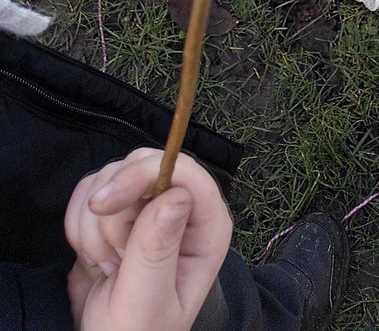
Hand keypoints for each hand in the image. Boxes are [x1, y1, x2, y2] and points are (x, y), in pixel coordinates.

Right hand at [64, 148, 232, 330]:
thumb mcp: (147, 303)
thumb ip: (158, 250)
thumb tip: (176, 194)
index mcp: (207, 226)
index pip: (184, 170)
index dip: (143, 175)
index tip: (104, 205)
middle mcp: (183, 206)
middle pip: (143, 165)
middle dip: (115, 212)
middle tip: (115, 259)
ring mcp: (149, 203)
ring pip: (112, 176)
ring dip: (95, 226)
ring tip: (110, 265)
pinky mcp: (118, 207)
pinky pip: (89, 189)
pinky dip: (79, 224)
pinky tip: (95, 257)